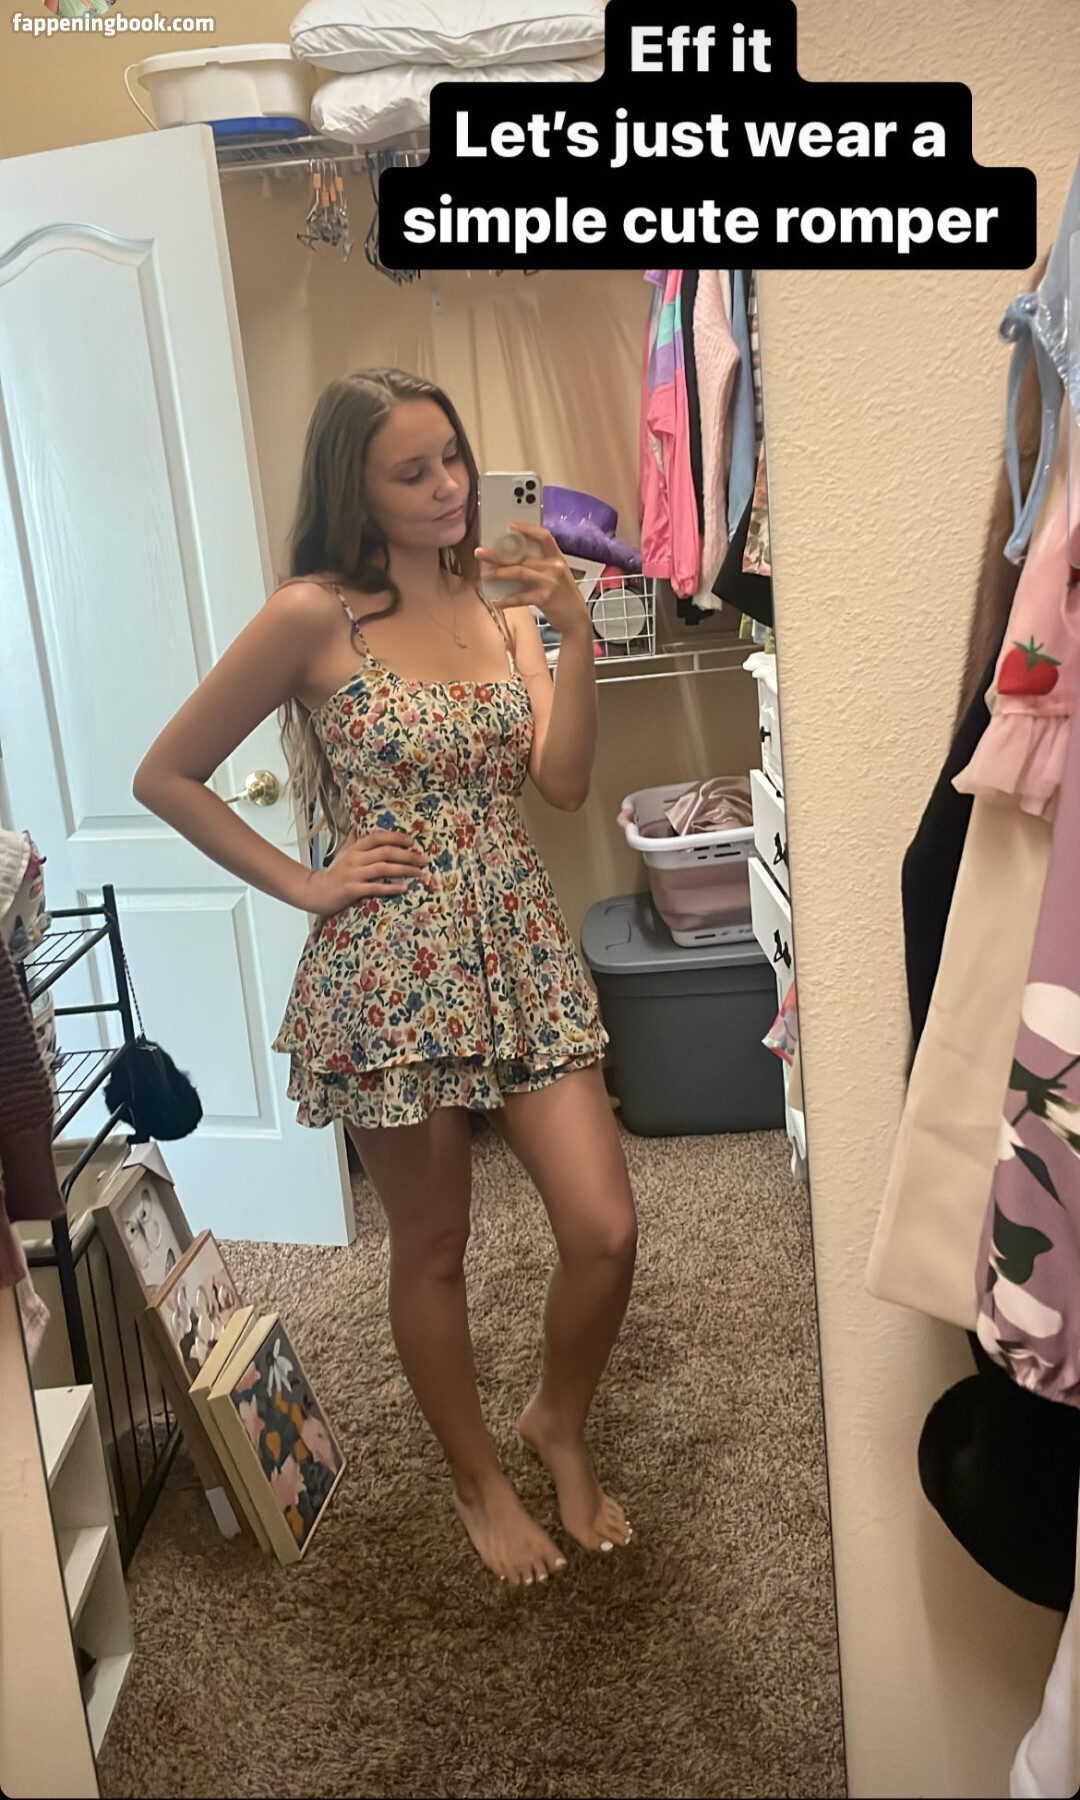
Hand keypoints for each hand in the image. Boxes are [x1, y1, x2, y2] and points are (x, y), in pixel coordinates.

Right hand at [301, 830, 427, 914]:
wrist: (314, 891)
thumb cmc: (332, 873)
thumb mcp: (342, 853)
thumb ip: (353, 840)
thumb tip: (358, 826)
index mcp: (355, 848)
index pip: (377, 837)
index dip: (396, 837)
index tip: (412, 841)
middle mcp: (355, 859)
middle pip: (385, 852)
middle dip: (407, 855)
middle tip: (424, 859)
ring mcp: (353, 874)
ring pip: (383, 868)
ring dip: (404, 870)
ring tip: (419, 872)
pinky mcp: (352, 890)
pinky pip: (375, 887)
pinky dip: (391, 887)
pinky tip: (404, 888)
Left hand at [476, 521, 590, 635]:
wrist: (577, 619)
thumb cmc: (564, 596)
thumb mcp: (558, 575)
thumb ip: (542, 566)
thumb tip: (513, 561)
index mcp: (557, 558)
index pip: (544, 536)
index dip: (527, 529)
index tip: (510, 526)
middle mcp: (554, 567)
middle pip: (523, 556)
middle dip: (499, 555)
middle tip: (481, 552)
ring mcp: (549, 582)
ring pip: (519, 572)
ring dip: (499, 573)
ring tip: (485, 575)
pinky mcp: (544, 598)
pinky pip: (520, 597)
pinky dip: (506, 600)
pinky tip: (496, 601)